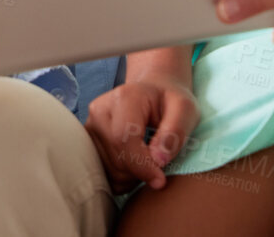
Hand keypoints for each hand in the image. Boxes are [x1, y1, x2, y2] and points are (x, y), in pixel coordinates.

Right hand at [84, 78, 197, 193]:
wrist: (152, 94)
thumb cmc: (170, 102)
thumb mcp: (185, 110)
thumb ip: (175, 133)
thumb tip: (158, 160)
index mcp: (124, 97)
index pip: (125, 139)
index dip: (142, 165)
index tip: (160, 180)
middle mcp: (100, 110)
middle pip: (116, 158)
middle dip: (141, 172)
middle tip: (160, 165)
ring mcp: (90, 126)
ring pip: (108, 170)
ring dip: (132, 177)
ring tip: (149, 162)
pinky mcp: (88, 141)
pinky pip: (103, 174)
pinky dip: (122, 179)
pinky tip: (136, 165)